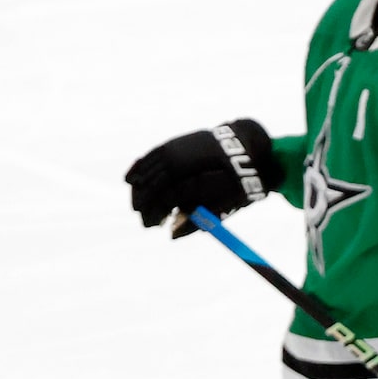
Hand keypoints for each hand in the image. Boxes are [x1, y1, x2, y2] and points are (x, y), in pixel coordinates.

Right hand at [124, 119, 275, 231]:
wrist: (246, 146)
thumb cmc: (238, 180)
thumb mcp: (224, 205)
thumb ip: (197, 221)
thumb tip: (172, 236)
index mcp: (186, 174)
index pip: (159, 196)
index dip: (151, 212)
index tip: (148, 224)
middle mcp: (176, 158)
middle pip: (150, 182)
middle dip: (143, 201)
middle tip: (141, 218)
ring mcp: (174, 147)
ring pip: (147, 168)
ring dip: (139, 185)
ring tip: (136, 203)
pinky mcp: (174, 142)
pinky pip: (151, 155)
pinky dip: (140, 167)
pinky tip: (131, 178)